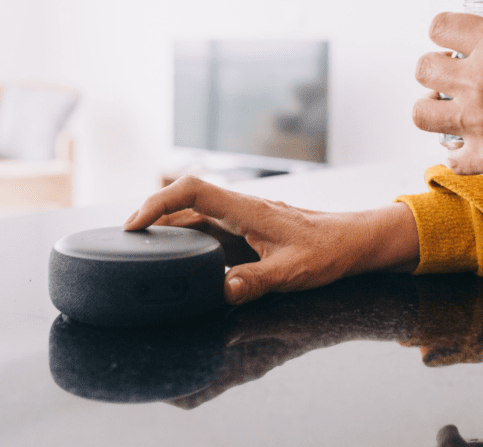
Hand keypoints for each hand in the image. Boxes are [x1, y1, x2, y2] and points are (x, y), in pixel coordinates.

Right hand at [123, 176, 419, 304]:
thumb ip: (255, 282)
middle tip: (127, 238)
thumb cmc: (329, 251)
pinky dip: (190, 234)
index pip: (193, 190)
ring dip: (171, 223)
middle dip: (155, 213)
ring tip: (145, 246)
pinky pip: (212, 225)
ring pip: (198, 211)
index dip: (158, 202)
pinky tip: (182, 254)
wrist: (355, 241)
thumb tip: (220, 292)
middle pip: (187, 198)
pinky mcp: (250, 228)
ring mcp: (246, 216)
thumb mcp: (291, 272)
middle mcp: (243, 207)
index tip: (134, 224)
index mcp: (248, 210)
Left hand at [413, 12, 482, 182]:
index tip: (451, 40)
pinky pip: (450, 157)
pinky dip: (458, 152)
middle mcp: (480, 79)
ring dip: (433, 109)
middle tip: (452, 76)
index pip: (439, 26)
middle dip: (436, 70)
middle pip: (423, 69)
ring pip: (421, 114)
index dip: (445, 32)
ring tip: (450, 110)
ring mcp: (479, 121)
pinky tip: (473, 144)